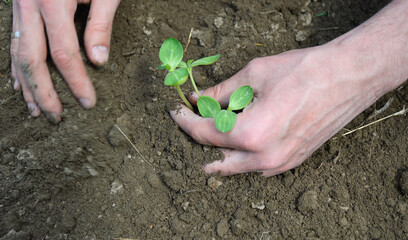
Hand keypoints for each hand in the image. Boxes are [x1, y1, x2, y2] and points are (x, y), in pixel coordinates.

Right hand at [10, 0, 119, 123]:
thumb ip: (100, 24)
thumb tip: (99, 60)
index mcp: (52, 2)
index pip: (64, 53)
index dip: (76, 81)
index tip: (88, 102)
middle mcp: (29, 5)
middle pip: (32, 59)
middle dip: (44, 92)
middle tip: (56, 116)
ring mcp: (19, 6)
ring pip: (18, 53)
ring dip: (27, 85)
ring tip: (37, 110)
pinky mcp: (18, 8)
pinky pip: (14, 41)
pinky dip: (17, 66)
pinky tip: (22, 84)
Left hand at [170, 46, 385, 175]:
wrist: (347, 77)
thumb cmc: (304, 72)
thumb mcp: (254, 75)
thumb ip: (221, 92)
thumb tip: (200, 99)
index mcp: (251, 135)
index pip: (204, 134)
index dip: (185, 121)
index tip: (176, 111)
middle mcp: (264, 158)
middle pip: (216, 156)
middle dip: (200, 137)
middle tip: (194, 118)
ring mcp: (280, 164)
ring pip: (236, 165)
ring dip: (221, 149)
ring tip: (215, 127)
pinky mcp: (292, 161)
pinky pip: (257, 166)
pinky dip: (242, 154)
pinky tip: (242, 137)